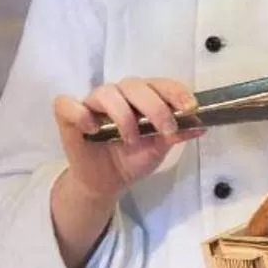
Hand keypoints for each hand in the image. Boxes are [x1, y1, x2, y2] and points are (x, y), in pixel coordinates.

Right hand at [51, 77, 200, 203]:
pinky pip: (67, 104)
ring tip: (131, 140)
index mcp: (141, 98)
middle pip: (135, 85)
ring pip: (107, 92)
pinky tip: (93, 130)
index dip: (175, 91)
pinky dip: (80, 114)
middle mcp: (118, 95)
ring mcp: (93, 104)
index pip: (159, 84)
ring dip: (123, 116)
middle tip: (165, 130)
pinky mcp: (69, 116)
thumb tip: (200, 126)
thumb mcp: (159, 150)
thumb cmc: (131, 160)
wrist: (106, 183)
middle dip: (154, 106)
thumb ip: (176, 134)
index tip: (190, 108)